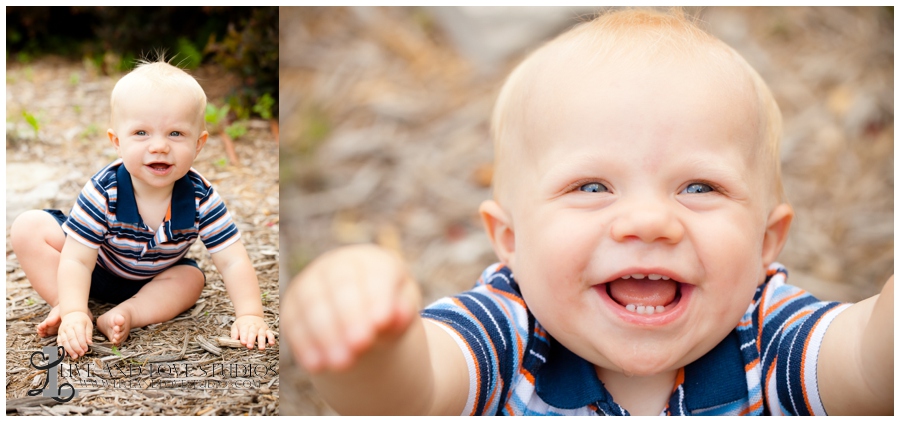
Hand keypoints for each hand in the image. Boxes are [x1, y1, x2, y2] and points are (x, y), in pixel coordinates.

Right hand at [57, 311, 92, 358]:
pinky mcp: (59, 333)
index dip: (82, 343)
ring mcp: (63, 330)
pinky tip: (64, 354)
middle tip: (81, 354)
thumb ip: (89, 334)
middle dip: (76, 348)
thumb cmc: (82, 319)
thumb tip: (90, 343)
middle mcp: (69, 327)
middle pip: (71, 339)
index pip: (80, 335)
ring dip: (69, 350)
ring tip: (74, 356)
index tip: (86, 349)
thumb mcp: (88, 324)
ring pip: (64, 341)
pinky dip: (61, 348)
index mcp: (77, 324)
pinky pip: (59, 342)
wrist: (71, 313)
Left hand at [231, 315, 275, 349]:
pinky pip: (270, 334)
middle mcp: (253, 326)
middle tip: (250, 347)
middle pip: (253, 333)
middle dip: (252, 340)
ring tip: (261, 348)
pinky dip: (271, 338)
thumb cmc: (242, 323)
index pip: (244, 331)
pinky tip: (272, 344)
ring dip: (262, 341)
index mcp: (245, 325)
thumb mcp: (235, 326)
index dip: (244, 337)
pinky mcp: (266, 330)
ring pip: (261, 334)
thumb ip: (234, 333)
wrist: (251, 315)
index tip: (243, 343)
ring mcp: (261, 328)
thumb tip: (233, 340)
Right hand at [284, 244, 420, 373]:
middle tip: (360, 346)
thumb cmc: (386, 310)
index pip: (375, 274)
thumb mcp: (401, 311)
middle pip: (341, 286)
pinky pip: (294, 321)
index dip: (377, 297)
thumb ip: (402, 312)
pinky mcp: (292, 305)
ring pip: (313, 303)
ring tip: (341, 363)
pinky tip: (317, 366)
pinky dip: (305, 345)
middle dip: (350, 317)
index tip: (382, 323)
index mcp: (372, 261)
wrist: (358, 313)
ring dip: (326, 335)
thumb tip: (394, 318)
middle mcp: (337, 265)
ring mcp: (311, 282)